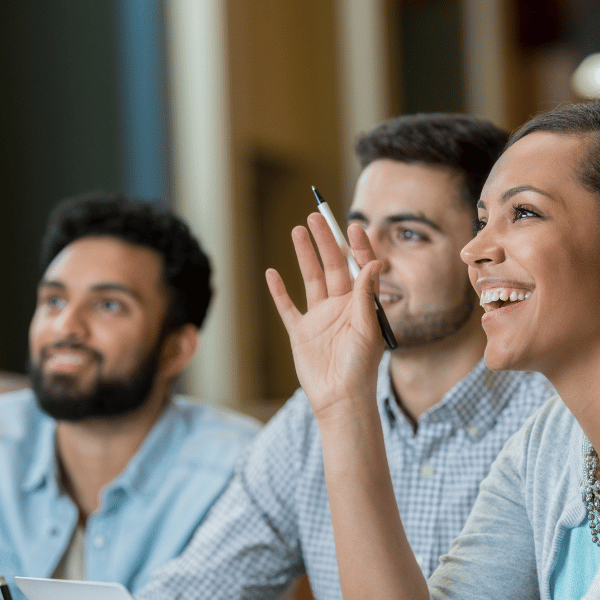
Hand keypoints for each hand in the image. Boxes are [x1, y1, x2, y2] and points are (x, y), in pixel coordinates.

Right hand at [266, 213, 384, 419]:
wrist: (340, 399)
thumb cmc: (360, 367)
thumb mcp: (367, 328)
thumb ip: (367, 295)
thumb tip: (374, 262)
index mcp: (360, 305)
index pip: (359, 268)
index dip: (357, 246)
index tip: (352, 225)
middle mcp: (340, 306)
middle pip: (332, 266)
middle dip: (326, 241)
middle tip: (317, 216)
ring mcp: (319, 318)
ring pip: (310, 279)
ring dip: (304, 255)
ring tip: (298, 230)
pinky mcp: (300, 332)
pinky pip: (287, 307)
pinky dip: (278, 291)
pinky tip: (272, 273)